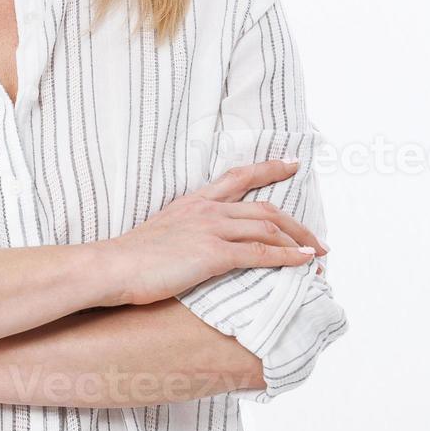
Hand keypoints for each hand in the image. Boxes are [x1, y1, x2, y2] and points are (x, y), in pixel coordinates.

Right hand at [100, 159, 327, 306]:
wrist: (112, 266)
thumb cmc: (131, 257)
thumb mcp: (162, 231)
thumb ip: (186, 230)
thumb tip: (199, 242)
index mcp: (193, 201)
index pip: (237, 176)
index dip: (269, 169)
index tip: (292, 164)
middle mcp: (206, 210)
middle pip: (264, 207)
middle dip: (296, 222)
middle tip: (317, 238)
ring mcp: (210, 230)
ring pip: (267, 228)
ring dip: (298, 241)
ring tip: (316, 254)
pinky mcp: (212, 254)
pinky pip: (260, 252)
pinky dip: (287, 257)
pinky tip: (302, 262)